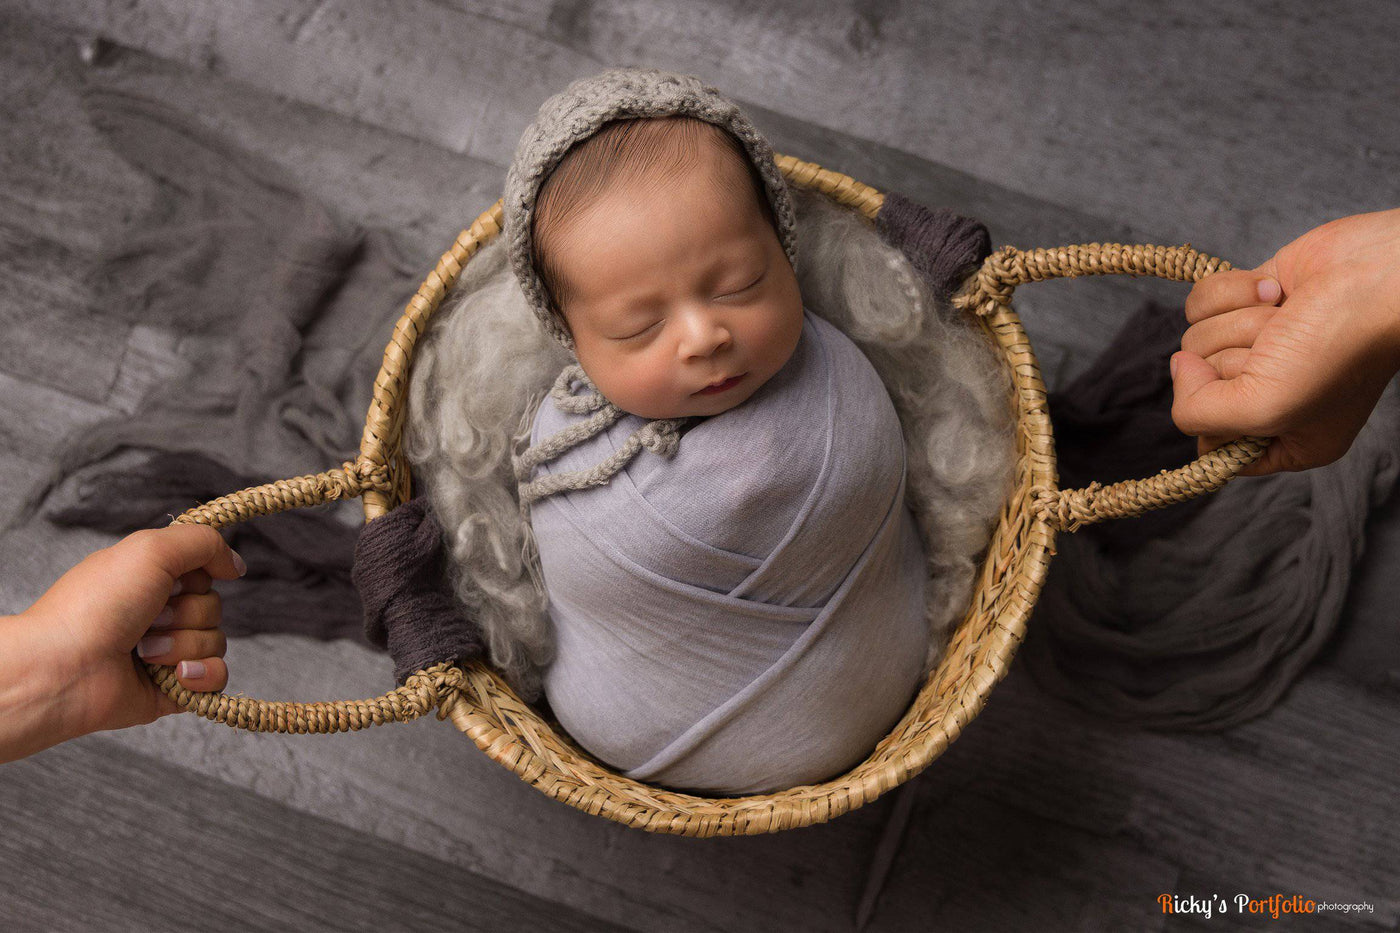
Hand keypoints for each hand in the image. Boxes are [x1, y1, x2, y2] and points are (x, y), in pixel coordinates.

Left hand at [7, 523, 243, 760]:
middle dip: (186, 613)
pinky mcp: (174, 688)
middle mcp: (159, 615)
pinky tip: (173, 675)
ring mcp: (167, 653)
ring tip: (143, 651)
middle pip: (214, 606)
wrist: (64, 669)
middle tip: (147, 619)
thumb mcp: (151, 549)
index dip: (196, 575)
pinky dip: (200, 675)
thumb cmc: (95, 606)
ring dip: (183, 644)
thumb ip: (203, 542)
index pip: (204, 571)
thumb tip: (237, 565)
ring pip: (217, 641)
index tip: (172, 580)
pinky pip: (217, 677)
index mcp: (150, 581)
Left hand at [1171, 208, 1399, 475]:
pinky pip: (1200, 303)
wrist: (1377, 272)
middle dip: (1238, 359)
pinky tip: (1275, 290)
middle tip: (1284, 350)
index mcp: (1287, 439)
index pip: (1211, 446)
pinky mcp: (1251, 300)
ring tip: (1287, 319)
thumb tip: (1178, 368)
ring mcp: (1261, 344)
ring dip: (1240, 323)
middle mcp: (1271, 395)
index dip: (1217, 421)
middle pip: (1199, 385)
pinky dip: (1232, 292)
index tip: (1254, 398)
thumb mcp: (1262, 408)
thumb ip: (1197, 412)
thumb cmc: (1335, 348)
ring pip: (1197, 340)